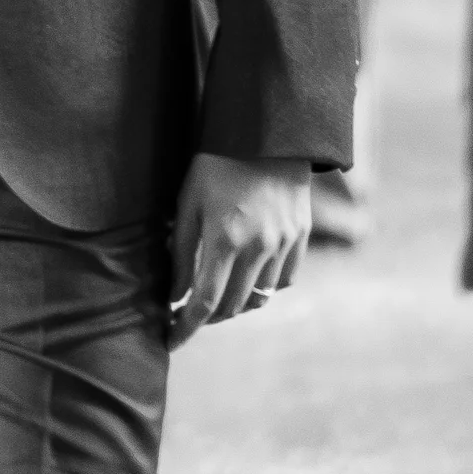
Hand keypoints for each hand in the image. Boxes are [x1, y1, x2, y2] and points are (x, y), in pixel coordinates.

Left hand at [169, 153, 310, 345]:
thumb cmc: (216, 163)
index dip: (186, 328)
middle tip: (190, 313)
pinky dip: (265, 288)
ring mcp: (283, 244)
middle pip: (232, 306)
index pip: (203, 303)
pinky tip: (249, 279)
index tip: (172, 341)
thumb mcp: (188, 202)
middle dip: (208, 318)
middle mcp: (258, 248)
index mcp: (224, 239)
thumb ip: (182, 252)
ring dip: (235, 305)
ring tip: (218, 295)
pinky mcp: (300, 236)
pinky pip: (284, 280)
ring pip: (259, 298)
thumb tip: (175, 296)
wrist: (267, 132)